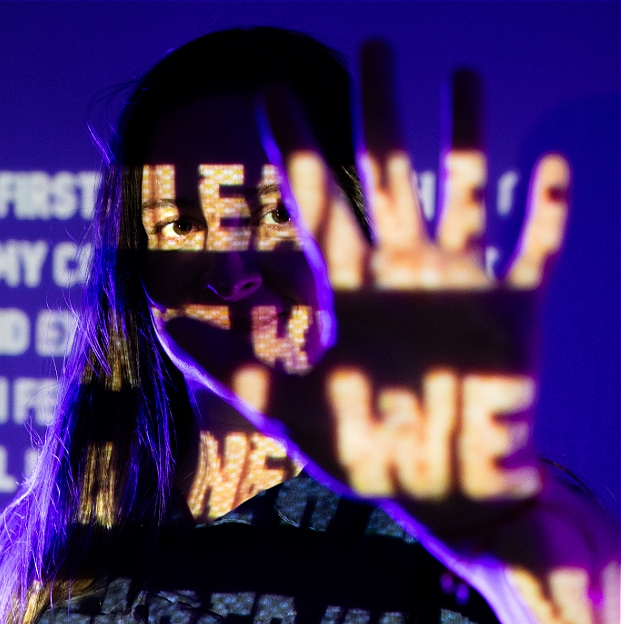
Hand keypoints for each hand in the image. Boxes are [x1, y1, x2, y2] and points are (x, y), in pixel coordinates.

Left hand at [162, 43, 569, 517]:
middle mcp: (400, 275)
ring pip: (461, 194)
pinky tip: (552, 167)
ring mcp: (458, 286)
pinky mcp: (513, 312)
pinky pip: (535, 250)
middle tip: (369, 47)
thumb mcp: (284, 405)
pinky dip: (545, 212)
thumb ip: (225, 362)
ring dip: (464, 138)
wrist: (440, 490)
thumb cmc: (366, 452)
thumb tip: (159, 321)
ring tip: (460, 76)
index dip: (293, 148)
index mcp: (348, 291)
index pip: (315, 203)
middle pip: (385, 177)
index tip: (270, 93)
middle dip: (377, 114)